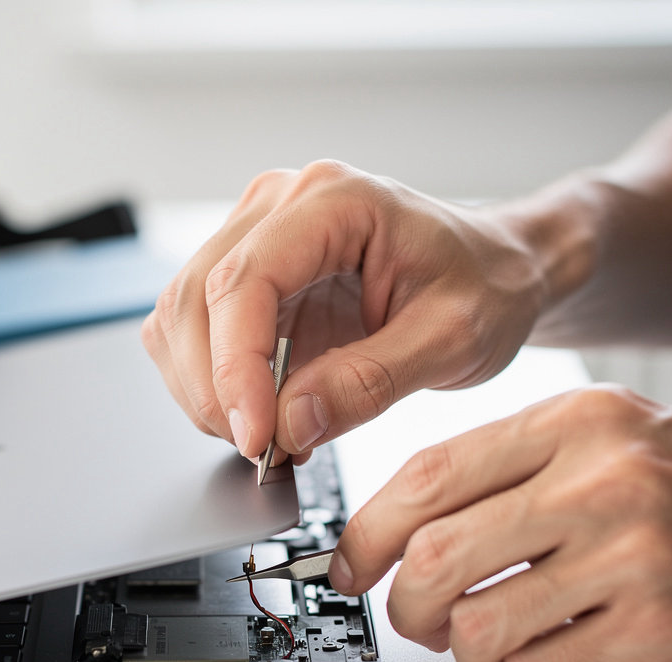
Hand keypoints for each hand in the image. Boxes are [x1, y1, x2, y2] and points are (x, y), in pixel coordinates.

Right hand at [142, 161, 547, 461]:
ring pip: (177, 322)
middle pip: (192, 302)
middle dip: (214, 391)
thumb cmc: (484, 288)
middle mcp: (279, 208)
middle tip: (262, 449)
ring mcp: (253, 240)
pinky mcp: (246, 280)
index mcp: (334, 201)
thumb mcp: (452, 341)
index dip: (236, 369)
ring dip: (204, 392)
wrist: (493, 273)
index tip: (255, 436)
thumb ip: (369, 382)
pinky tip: (257, 413)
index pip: (244, 283)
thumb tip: (289, 424)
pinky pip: (194, 336)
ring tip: (265, 435)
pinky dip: (210, 387)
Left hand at [331, 386, 671, 661]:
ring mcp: (634, 556)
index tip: (347, 566)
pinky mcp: (656, 627)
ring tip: (488, 633)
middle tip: (413, 615)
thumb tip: (376, 538)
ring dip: (463, 647)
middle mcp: (602, 482)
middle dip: (403, 606)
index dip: (367, 532)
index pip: (429, 477)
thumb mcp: (579, 444)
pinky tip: (551, 646)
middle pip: (436, 557)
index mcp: (569, 424)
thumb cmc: (654, 487)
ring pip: (475, 628)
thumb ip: (488, 474)